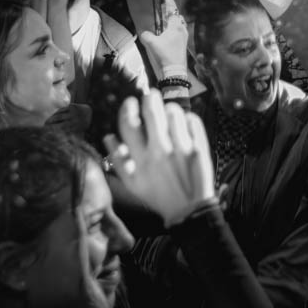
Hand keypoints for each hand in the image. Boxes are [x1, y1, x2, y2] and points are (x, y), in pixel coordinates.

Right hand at [105, 93, 215, 226]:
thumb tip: (108, 136)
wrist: (189, 210)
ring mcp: (181, 148)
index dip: (127, 108)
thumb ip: (117, 161)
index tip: (131, 103)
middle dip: (150, 98)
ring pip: (173, 111)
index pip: (129, 124)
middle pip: (152, 111)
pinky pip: (192, 120)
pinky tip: (184, 123)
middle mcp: (159, 151)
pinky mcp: (198, 147)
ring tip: (169, 112)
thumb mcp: (132, 184)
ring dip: (169, 108)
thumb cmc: (158, 196)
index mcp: (140, 160)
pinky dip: (188, 117)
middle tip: (151, 97)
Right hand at [140, 10, 188, 79]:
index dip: (166, 6)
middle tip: (160, 18)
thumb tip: (145, 33)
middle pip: (177, 18)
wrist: (174, 72)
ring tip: (162, 29)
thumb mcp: (151, 43)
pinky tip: (165, 39)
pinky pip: (179, 35)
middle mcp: (183, 30)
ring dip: (171, 26)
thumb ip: (146, 34)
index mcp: (176, 26)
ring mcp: (185, 38)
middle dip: (169, 17)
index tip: (161, 1)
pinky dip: (173, 34)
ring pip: (179, 27)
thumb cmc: (164, 55)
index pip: (172, 11)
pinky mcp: (184, 46)